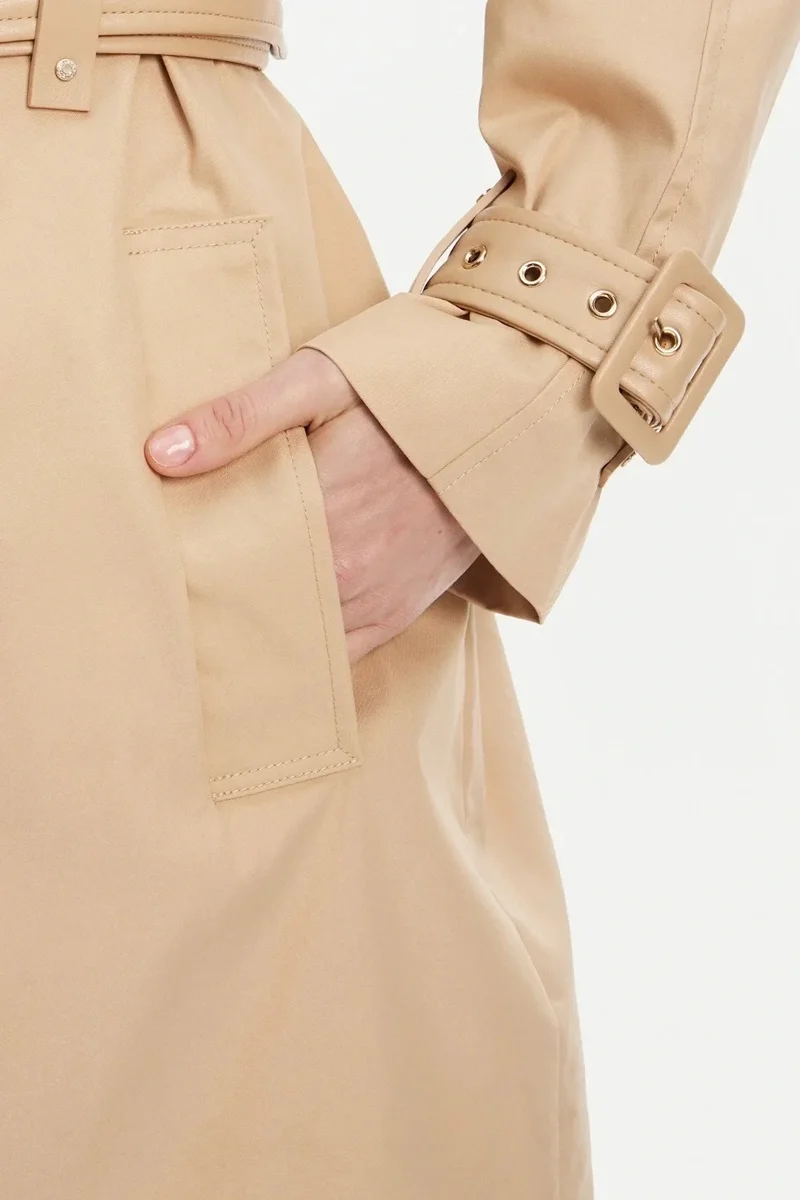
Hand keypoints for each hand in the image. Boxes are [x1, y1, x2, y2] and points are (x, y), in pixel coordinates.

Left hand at [145, 349, 478, 662]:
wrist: (509, 417)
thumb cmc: (412, 390)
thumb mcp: (323, 378)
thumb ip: (240, 417)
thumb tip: (159, 455)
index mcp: (321, 512)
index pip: (229, 559)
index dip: (191, 563)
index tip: (161, 558)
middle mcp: (349, 571)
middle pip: (257, 602)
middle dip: (217, 598)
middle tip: (177, 592)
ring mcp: (377, 598)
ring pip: (294, 634)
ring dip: (258, 626)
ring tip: (216, 619)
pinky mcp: (400, 612)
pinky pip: (340, 653)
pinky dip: (304, 650)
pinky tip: (272, 642)